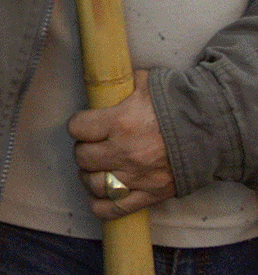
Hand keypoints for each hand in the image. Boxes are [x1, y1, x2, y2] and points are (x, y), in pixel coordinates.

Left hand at [71, 71, 174, 219]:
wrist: (213, 131)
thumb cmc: (176, 104)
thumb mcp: (142, 84)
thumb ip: (118, 86)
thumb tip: (100, 82)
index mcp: (120, 123)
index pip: (77, 128)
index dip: (78, 126)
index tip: (84, 125)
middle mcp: (126, 153)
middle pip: (83, 157)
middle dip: (83, 150)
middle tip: (92, 145)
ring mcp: (139, 177)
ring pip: (95, 184)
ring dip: (89, 176)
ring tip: (95, 168)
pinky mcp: (152, 195)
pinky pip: (117, 208)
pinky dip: (101, 205)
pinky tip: (98, 196)